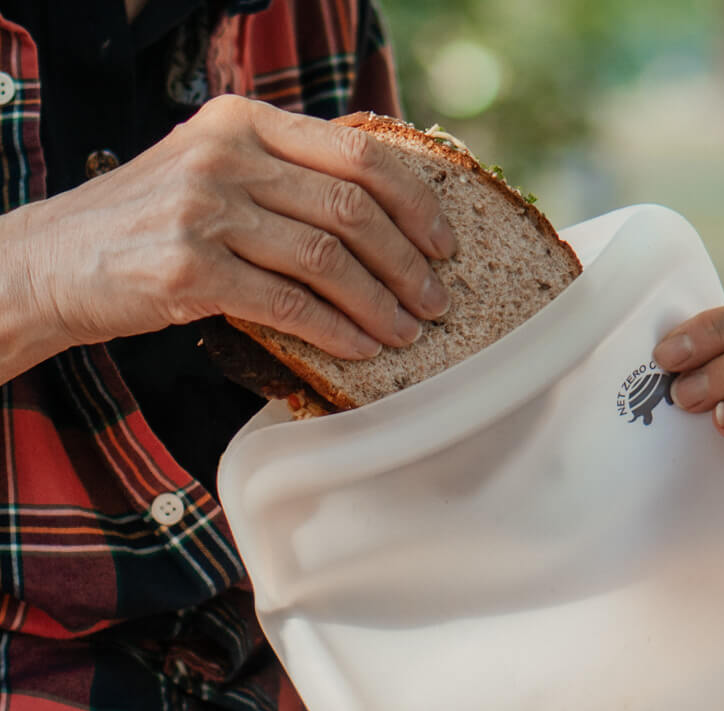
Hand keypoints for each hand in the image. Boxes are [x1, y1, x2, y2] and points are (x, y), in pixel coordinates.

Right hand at [17, 96, 455, 358]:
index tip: (444, 245)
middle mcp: (227, 155)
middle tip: (436, 301)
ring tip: (407, 332)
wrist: (53, 260)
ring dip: (380, 305)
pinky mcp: (189, 269)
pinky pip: (288, 304)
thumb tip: (381, 219)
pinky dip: (335, 331)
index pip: (359, 154)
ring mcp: (206, 209)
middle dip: (408, 263)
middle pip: (353, 209)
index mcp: (245, 122)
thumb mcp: (215, 172)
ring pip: (327, 259)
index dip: (416, 204)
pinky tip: (360, 349)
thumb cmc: (148, 223)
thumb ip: (285, 179)